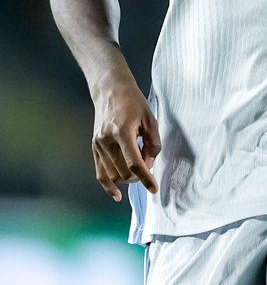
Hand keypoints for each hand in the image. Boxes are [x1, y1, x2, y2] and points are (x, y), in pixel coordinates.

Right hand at [92, 82, 160, 201]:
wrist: (110, 89)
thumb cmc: (133, 101)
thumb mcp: (150, 119)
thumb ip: (153, 144)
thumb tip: (149, 165)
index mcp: (122, 132)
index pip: (134, 164)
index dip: (145, 179)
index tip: (154, 189)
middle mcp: (107, 140)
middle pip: (123, 172)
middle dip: (139, 175)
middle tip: (148, 163)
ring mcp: (98, 144)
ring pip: (114, 175)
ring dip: (128, 178)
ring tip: (137, 164)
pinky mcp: (94, 146)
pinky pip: (100, 173)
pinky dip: (108, 185)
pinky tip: (117, 195)